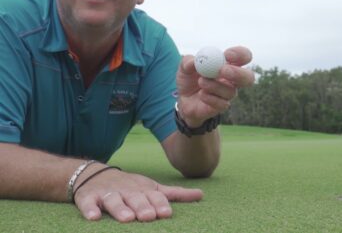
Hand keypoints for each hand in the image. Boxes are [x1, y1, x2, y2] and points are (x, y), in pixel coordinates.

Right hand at [73, 167, 202, 222]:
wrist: (95, 174)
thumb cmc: (130, 186)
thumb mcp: (152, 187)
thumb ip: (175, 194)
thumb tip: (201, 194)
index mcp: (143, 188)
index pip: (154, 196)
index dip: (160, 204)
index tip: (166, 213)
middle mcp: (126, 190)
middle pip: (135, 198)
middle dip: (142, 206)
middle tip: (148, 216)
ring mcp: (107, 193)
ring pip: (114, 200)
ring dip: (120, 208)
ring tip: (126, 218)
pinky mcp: (89, 197)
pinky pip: (89, 203)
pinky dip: (91, 209)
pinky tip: (94, 217)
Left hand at [176, 46, 254, 126]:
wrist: (183, 99)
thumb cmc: (189, 79)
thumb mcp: (184, 67)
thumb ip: (188, 61)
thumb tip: (194, 61)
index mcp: (228, 64)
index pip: (244, 57)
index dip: (240, 54)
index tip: (227, 54)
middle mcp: (232, 79)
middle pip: (248, 77)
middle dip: (238, 73)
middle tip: (222, 70)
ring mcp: (228, 94)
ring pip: (231, 91)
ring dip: (214, 85)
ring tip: (200, 82)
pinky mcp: (222, 106)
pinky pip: (222, 104)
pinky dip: (210, 98)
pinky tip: (201, 94)